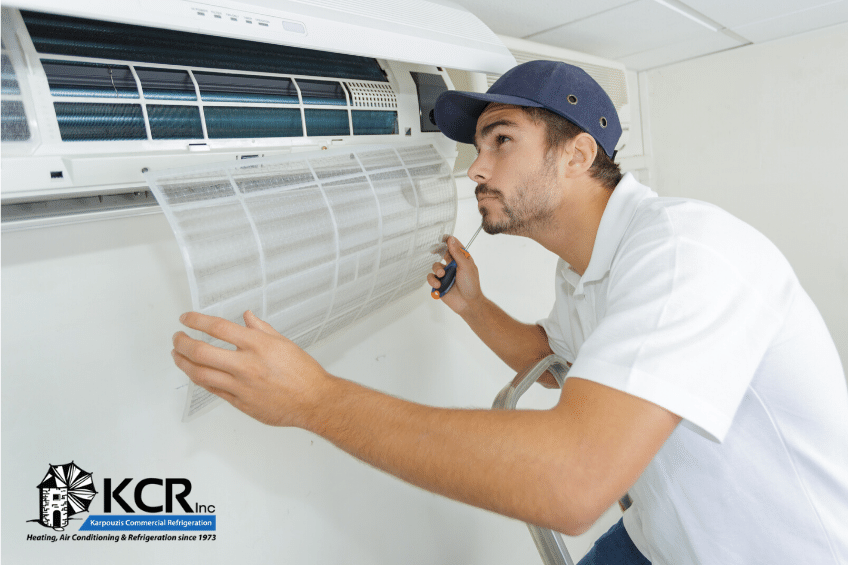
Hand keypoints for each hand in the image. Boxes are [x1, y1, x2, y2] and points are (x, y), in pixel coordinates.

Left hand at [171, 311, 328, 426]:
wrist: (314, 401)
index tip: (186, 318)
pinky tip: (196, 373)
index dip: (196, 321)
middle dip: (182, 342)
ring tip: (177, 356)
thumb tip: (247, 317)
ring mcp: (241, 386)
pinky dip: (200, 379)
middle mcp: (246, 364)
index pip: (218, 328)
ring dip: (184, 363)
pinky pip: (213, 390)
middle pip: (201, 351)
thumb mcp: (284, 343)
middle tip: (177, 337)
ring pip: (201, 374)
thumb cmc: (304, 373)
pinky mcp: (240, 403)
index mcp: (258, 345)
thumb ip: (261, 329)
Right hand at [427, 236, 482, 314]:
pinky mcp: (439, 284)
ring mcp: (446, 275)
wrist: (468, 303)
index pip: (454, 247)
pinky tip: (438, 284)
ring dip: (437, 269)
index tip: (443, 237)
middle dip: (438, 251)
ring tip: (442, 275)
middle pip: (442, 254)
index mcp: (462, 260)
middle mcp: (453, 266)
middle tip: (434, 249)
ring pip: (435, 266)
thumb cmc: (471, 285)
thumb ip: (457, 253)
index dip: (449, 241)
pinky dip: (433, 280)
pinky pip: (431, 278)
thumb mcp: (466, 266)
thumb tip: (451, 240)